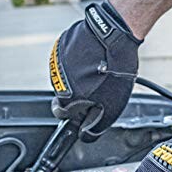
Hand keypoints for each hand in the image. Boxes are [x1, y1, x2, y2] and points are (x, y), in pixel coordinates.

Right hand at [49, 0, 141, 141]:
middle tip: (101, 89)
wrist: (114, 35)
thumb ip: (95, 127)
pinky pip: (69, 58)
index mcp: (66, 97)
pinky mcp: (62, 44)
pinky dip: (80, 61)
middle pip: (66, 94)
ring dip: (80, 77)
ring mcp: (57, 60)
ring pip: (68, 76)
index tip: (84, 111)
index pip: (61, 114)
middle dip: (80, 94)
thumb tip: (86, 135)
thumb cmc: (114, 72)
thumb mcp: (111, 108)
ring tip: (100, 71)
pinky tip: (96, 58)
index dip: (75, 115)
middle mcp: (56, 80)